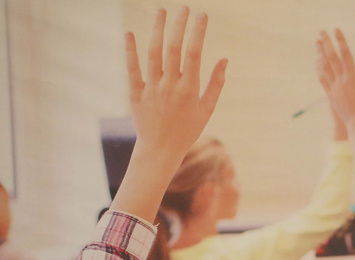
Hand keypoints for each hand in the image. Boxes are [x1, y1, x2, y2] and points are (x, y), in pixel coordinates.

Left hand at [125, 7, 226, 155]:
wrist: (161, 150)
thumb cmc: (187, 129)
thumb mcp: (206, 109)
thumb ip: (216, 83)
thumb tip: (224, 59)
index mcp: (190, 89)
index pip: (195, 53)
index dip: (198, 31)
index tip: (202, 15)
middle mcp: (170, 86)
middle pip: (174, 48)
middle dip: (179, 25)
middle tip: (183, 8)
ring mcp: (152, 89)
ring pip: (153, 54)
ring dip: (157, 30)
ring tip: (161, 11)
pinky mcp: (136, 94)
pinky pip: (132, 69)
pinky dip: (130, 51)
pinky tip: (130, 33)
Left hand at [316, 30, 354, 129]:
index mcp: (353, 78)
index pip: (345, 55)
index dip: (341, 41)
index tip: (336, 30)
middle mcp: (341, 81)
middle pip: (331, 58)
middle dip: (326, 43)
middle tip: (321, 31)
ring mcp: (334, 88)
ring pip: (324, 67)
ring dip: (320, 53)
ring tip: (317, 42)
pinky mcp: (330, 95)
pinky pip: (323, 79)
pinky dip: (319, 68)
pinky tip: (317, 61)